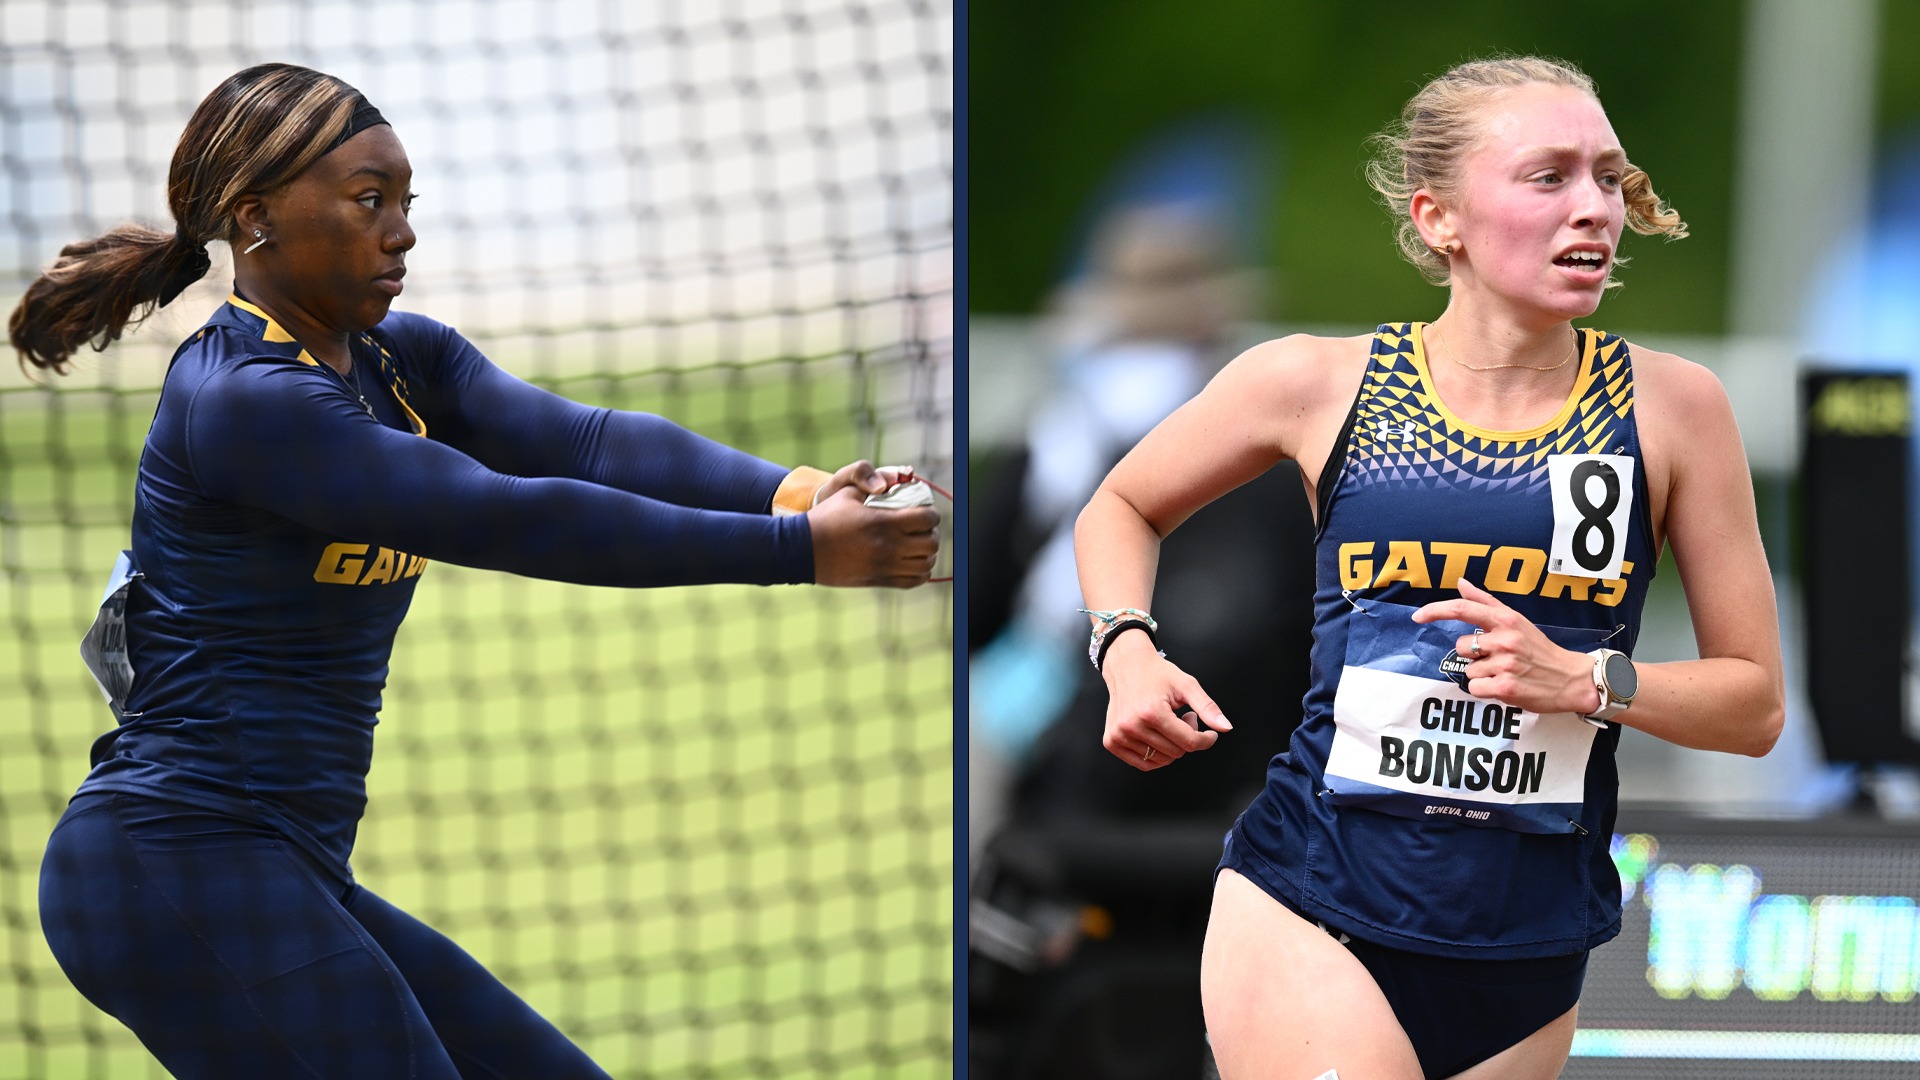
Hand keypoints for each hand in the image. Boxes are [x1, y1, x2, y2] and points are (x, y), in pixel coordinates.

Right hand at [805, 466, 938, 587]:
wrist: (802, 550)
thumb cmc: (826, 518)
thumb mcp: (847, 492)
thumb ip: (872, 484)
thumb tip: (896, 481)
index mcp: (883, 522)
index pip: (926, 519)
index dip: (931, 514)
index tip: (925, 512)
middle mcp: (888, 546)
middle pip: (931, 543)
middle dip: (932, 534)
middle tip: (924, 529)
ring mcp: (885, 565)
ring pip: (926, 564)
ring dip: (928, 554)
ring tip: (920, 546)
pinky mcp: (879, 579)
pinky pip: (913, 581)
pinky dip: (920, 572)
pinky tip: (913, 562)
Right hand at [1098, 630, 1232, 769]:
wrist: (1126, 665)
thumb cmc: (1157, 674)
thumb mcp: (1186, 685)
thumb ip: (1208, 707)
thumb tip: (1226, 728)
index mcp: (1151, 713)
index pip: (1189, 743)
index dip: (1205, 740)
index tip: (1210, 733)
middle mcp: (1132, 726)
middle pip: (1176, 753)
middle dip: (1186, 738)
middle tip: (1183, 717)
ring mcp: (1119, 736)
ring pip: (1161, 760)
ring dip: (1171, 746)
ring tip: (1169, 724)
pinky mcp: (1112, 742)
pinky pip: (1143, 763)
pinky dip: (1156, 754)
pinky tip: (1157, 734)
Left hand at [1411, 578, 1601, 714]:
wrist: (1571, 679)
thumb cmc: (1540, 649)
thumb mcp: (1517, 620)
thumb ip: (1486, 602)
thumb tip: (1460, 583)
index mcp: (1506, 620)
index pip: (1463, 609)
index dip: (1435, 611)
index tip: (1417, 617)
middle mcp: (1504, 639)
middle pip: (1461, 647)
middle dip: (1474, 655)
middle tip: (1499, 658)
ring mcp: (1505, 664)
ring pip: (1469, 670)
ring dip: (1482, 674)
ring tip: (1506, 672)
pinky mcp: (1505, 687)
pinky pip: (1475, 688)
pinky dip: (1485, 690)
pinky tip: (1505, 686)